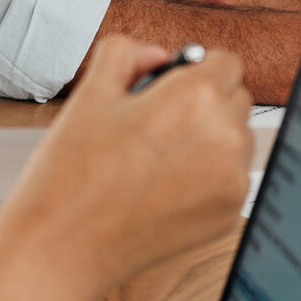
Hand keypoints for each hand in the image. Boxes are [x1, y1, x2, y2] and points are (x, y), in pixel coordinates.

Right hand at [0, 36, 252, 299]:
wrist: (63, 247)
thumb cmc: (71, 175)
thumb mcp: (89, 93)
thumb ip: (126, 53)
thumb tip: (156, 55)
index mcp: (195, 97)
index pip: (227, 62)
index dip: (197, 68)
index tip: (173, 84)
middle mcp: (224, 137)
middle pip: (237, 98)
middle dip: (205, 102)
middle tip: (156, 122)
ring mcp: (231, 181)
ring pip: (237, 140)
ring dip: (210, 138)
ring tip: (156, 157)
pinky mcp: (228, 216)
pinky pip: (230, 179)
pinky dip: (208, 176)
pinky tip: (162, 186)